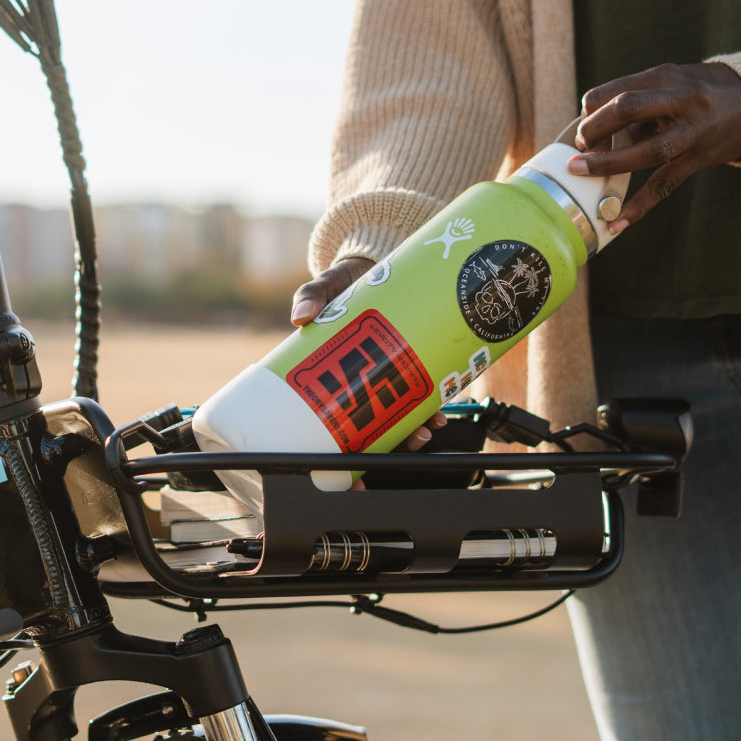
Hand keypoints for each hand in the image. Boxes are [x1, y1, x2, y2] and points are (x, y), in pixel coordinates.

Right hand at [289, 255, 446, 453]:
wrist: (375, 261)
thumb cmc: (346, 281)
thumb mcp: (328, 286)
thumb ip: (313, 295)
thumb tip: (300, 315)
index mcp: (335, 378)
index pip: (336, 429)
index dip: (345, 461)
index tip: (351, 479)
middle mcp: (362, 383)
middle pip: (375, 430)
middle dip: (393, 446)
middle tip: (410, 443)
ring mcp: (388, 374)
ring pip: (401, 417)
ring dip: (416, 430)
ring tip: (429, 427)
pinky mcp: (413, 361)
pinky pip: (423, 392)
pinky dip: (432, 404)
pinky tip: (441, 409)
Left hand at [568, 62, 740, 233]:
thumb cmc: (698, 91)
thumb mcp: (669, 84)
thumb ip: (635, 105)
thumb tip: (594, 136)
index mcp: (665, 77)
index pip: (615, 92)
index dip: (591, 111)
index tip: (583, 127)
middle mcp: (680, 101)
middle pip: (628, 109)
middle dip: (594, 130)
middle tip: (579, 147)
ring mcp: (693, 132)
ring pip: (647, 150)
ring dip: (609, 164)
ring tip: (581, 172)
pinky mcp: (701, 158)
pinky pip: (666, 184)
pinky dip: (640, 205)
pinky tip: (618, 221)